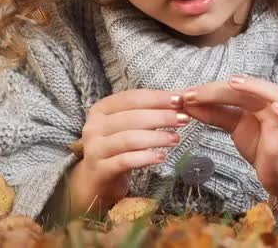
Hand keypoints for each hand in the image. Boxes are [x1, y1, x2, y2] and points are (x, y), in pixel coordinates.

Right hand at [67, 89, 188, 215]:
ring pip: (129, 139)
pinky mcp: (100, 170)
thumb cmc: (118, 147)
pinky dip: (146, 157)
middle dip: (161, 117)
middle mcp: (93, 127)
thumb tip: (181, 97)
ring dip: (157, 138)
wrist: (96, 180)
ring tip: (176, 139)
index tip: (180, 100)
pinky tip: (161, 157)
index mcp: (101, 109)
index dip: (157, 98)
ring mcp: (95, 149)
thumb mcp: (128, 125)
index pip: (132, 98)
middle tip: (183, 119)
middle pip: (132, 117)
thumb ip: (149, 111)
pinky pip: (125, 161)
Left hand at [182, 75, 277, 198]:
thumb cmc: (261, 146)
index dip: (208, 91)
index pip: (231, 89)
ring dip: (256, 87)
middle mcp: (271, 104)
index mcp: (256, 100)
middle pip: (248, 90)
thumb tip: (188, 103)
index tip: (184, 95)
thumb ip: (215, 114)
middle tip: (194, 93)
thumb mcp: (234, 127)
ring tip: (235, 83)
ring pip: (276, 96)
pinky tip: (276, 108)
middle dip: (219, 90)